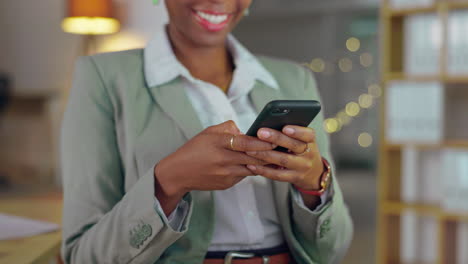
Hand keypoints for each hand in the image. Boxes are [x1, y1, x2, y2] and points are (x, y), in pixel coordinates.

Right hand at [155, 121, 275, 198]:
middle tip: (282, 148)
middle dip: (269, 153)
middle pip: (253, 157)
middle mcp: (224, 160)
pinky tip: (258, 165)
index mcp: (219, 144)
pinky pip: (244, 175)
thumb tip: (245, 131)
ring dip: (264, 163)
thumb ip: (228, 128)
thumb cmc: (194, 149)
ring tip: (276, 157)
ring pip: (252, 168)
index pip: (245, 142)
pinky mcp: (227, 184)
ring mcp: (226, 174)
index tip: (274, 139)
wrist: (178, 173)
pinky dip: (251, 169)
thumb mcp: (208, 132)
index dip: (262, 142)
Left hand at [245, 125, 323, 190]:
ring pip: (283, 160)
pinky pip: (277, 175)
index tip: (285, 127)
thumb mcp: (302, 140)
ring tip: (250, 150)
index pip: (308, 134)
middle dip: (276, 138)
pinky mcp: (294, 178)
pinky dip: (263, 170)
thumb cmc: (301, 151)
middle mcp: (309, 154)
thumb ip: (289, 133)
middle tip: (260, 133)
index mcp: (310, 141)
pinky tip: (251, 165)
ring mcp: (302, 167)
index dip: (297, 131)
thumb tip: (267, 123)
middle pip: (293, 146)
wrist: (313, 174)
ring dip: (265, 155)